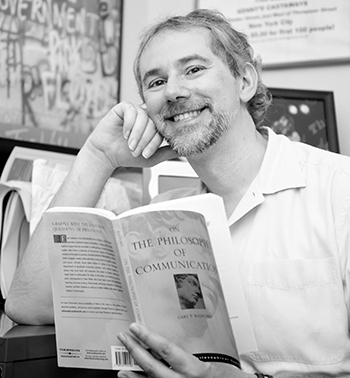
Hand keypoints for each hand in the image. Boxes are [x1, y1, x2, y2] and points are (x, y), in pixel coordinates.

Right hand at [84, 101, 177, 171]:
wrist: (106, 154)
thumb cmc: (126, 155)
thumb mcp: (151, 158)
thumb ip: (166, 153)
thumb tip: (182, 150)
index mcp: (154, 127)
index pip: (161, 131)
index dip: (154, 144)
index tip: (145, 155)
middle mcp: (146, 118)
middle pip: (153, 124)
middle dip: (145, 140)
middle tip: (135, 150)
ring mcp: (135, 111)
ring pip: (143, 118)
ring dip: (137, 134)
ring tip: (129, 144)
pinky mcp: (123, 107)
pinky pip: (132, 111)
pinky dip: (129, 124)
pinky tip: (124, 134)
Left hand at [117, 323, 250, 377]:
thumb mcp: (215, 361)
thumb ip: (195, 354)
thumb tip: (176, 342)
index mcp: (194, 370)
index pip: (166, 350)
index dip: (148, 338)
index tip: (136, 327)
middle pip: (152, 366)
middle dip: (135, 351)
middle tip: (124, 336)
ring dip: (134, 374)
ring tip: (121, 366)